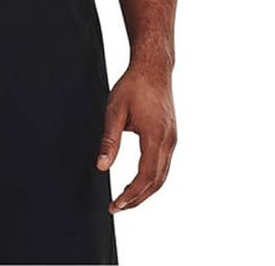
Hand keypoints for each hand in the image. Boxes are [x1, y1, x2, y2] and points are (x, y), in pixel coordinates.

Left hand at [95, 63, 177, 213]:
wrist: (153, 67)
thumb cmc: (133, 86)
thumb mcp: (114, 111)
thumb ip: (109, 141)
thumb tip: (102, 167)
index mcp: (155, 137)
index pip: (145, 177)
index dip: (131, 195)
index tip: (115, 205)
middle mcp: (168, 141)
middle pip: (156, 182)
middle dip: (138, 199)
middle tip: (118, 207)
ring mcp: (172, 139)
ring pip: (162, 175)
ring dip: (146, 191)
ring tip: (126, 199)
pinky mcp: (171, 135)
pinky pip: (164, 164)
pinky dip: (152, 178)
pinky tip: (139, 181)